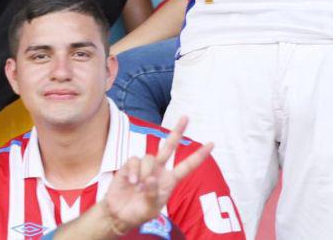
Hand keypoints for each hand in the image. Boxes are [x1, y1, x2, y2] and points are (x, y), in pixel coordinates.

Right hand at [100, 116, 212, 232]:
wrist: (119, 215)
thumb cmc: (139, 212)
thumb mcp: (151, 209)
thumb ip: (153, 194)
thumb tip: (151, 178)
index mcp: (169, 180)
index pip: (187, 166)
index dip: (199, 155)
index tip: (212, 144)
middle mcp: (159, 169)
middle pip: (170, 146)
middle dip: (177, 131)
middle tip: (185, 117)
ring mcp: (145, 167)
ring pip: (150, 157)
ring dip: (145, 172)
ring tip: (139, 186)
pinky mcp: (130, 166)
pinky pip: (134, 160)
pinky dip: (134, 171)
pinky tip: (132, 182)